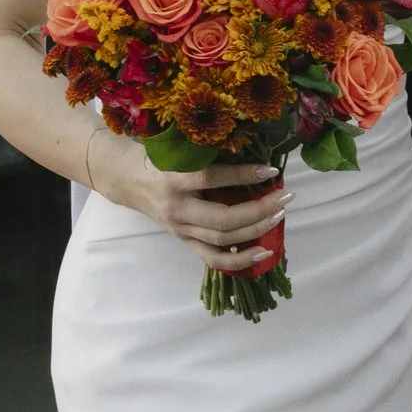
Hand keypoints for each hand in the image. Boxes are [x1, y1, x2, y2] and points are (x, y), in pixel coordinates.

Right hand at [112, 147, 291, 277]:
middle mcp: (177, 208)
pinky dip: (239, 260)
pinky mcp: (183, 241)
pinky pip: (213, 258)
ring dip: (256, 229)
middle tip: (284, 197)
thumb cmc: (156, 158)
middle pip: (223, 219)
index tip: (270, 168)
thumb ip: (206, 154)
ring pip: (222, 239)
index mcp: (173, 180)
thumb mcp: (177, 150)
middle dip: (259, 210)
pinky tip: (264, 252)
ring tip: (279, 215)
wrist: (126, 180)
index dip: (243, 175)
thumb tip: (251, 153)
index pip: (211, 179)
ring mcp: (180, 229)